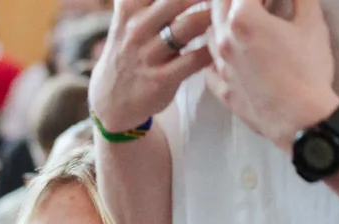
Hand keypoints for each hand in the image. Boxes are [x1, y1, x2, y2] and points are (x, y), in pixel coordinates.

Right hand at [88, 0, 214, 132]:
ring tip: (227, 14)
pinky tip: (222, 43)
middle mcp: (137, 27)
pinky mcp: (160, 80)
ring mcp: (148, 54)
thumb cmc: (130, 47)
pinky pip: (195, 59)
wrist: (111, 98)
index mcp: (130, 6)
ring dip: (213, 17)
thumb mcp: (128, 13)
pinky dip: (213, 49)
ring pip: (189, 26)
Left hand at [203, 0, 338, 149]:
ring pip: (209, 34)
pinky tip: (229, 54)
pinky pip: (210, 68)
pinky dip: (217, 55)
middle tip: (255, 2)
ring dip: (222, 21)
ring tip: (241, 22)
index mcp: (243, 19)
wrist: (300, 119)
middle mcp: (224, 40)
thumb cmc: (308, 70)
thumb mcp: (312, 23)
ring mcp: (220, 67)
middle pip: (218, 4)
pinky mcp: (222, 90)